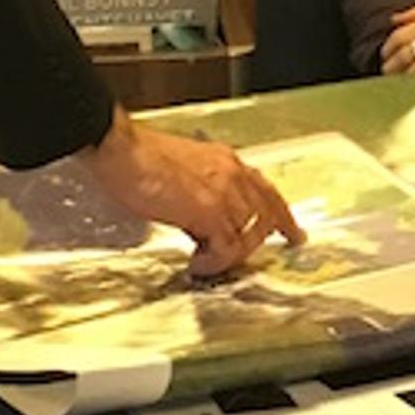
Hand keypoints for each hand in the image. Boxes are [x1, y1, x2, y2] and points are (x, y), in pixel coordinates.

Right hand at [80, 115, 301, 279]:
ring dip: (228, 255)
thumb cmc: (138, 158)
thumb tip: (202, 223)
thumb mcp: (182, 169)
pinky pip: (227, 249)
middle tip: (233, 261)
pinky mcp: (209, 212)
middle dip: (252, 245)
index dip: (283, 217)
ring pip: (247, 237)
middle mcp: (232, 174)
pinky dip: (214, 263)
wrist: (122, 151)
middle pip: (264, 218)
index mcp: (226, 161)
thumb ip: (201, 191)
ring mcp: (223, 193)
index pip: (267, 191)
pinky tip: (197, 264)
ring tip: (205, 261)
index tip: (292, 234)